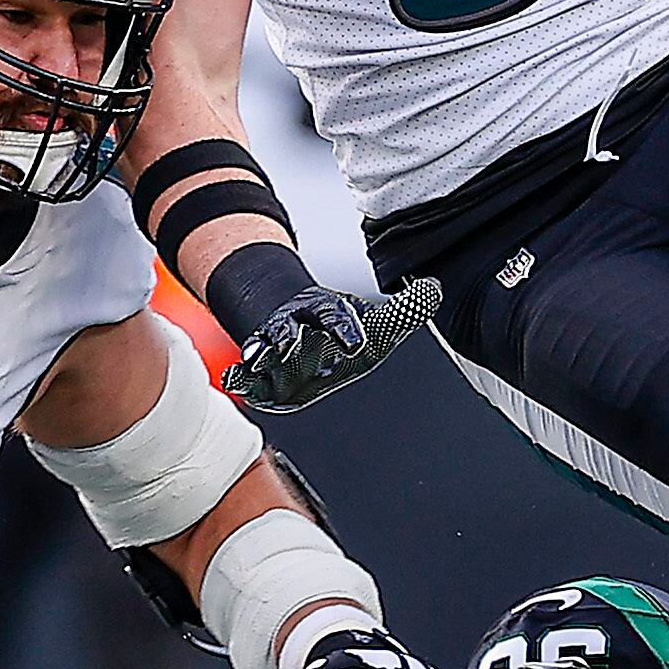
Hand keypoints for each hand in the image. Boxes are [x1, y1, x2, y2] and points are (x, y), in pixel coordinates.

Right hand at [224, 278, 440, 411]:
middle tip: (288, 343)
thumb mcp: (375, 324)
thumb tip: (434, 288)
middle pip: (290, 326)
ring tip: (254, 360)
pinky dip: (239, 375)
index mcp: (325, 311)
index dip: (345, 327)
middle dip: (287, 335)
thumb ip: (403, 311)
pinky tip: (234, 380)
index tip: (356, 343)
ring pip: (263, 346)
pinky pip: (245, 371)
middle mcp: (296, 325)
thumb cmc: (339, 330)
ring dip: (259, 352)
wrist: (298, 328)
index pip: (336, 315)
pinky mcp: (259, 370)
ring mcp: (274, 346)